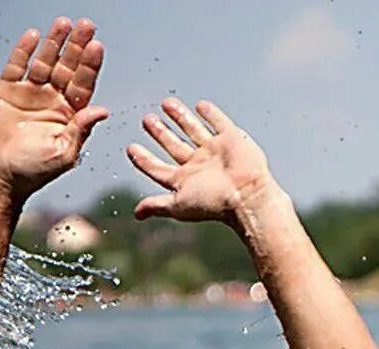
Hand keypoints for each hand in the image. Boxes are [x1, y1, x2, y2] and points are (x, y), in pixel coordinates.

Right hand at [0, 18, 107, 200]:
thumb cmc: (34, 172)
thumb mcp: (64, 153)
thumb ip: (81, 130)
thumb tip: (102, 110)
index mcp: (70, 115)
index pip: (84, 84)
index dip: (91, 66)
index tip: (98, 47)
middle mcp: (53, 101)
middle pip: (68, 68)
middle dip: (77, 47)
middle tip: (87, 26)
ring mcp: (30, 94)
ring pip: (45, 62)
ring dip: (54, 43)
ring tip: (64, 24)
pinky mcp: (6, 91)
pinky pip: (17, 66)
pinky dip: (24, 51)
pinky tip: (35, 36)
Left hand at [127, 98, 272, 224]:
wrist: (247, 194)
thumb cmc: (214, 202)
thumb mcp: (179, 204)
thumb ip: (158, 205)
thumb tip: (137, 214)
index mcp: (186, 180)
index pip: (159, 168)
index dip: (144, 159)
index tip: (131, 148)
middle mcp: (200, 165)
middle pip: (174, 146)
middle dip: (160, 133)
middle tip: (146, 120)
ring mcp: (215, 151)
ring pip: (193, 130)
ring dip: (180, 117)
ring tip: (166, 103)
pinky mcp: (232, 139)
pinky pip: (219, 123)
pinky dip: (211, 114)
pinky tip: (200, 106)